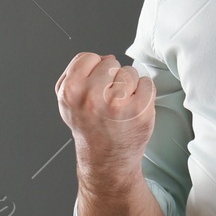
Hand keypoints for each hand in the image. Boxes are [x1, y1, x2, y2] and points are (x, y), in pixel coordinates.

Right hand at [56, 52, 155, 172]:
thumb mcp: (67, 101)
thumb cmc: (90, 127)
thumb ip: (75, 73)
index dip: (93, 70)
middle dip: (112, 77)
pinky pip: (147, 83)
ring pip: (130, 71)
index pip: (88, 57)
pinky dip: (144, 93)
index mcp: (71, 91)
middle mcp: (92, 97)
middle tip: (108, 100)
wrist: (107, 159)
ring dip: (129, 85)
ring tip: (120, 106)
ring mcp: (117, 104)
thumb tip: (102, 57)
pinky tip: (134, 109)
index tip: (94, 87)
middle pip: (111, 62)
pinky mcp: (140, 110)